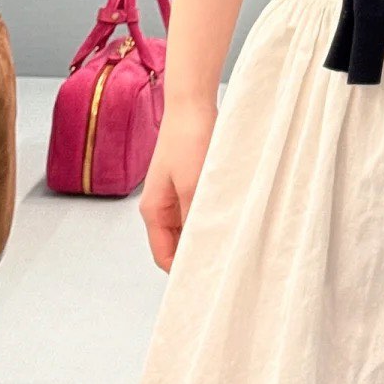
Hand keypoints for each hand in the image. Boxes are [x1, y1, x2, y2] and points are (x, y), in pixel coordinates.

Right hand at [140, 97, 217, 270]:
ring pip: (188, 227)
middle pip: (176, 244)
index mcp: (154, 211)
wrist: (192, 105)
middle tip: (223, 263)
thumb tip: (200, 248)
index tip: (208, 278)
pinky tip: (228, 218)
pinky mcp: (188, 183)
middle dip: (196, 254)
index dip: (183, 270)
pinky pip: (197, 210)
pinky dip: (209, 217)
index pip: (165, 256)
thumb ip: (194, 218)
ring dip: (205, 234)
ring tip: (229, 242)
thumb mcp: (193, 184)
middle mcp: (161, 207)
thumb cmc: (188, 140)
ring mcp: (174, 195)